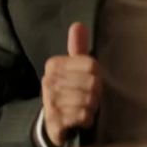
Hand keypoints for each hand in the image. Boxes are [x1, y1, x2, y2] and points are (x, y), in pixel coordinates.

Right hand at [41, 22, 101, 146]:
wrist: (54, 121)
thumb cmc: (70, 89)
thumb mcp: (74, 67)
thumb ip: (78, 47)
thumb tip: (78, 24)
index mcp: (54, 65)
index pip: (92, 64)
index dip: (98, 74)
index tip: (92, 80)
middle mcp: (49, 81)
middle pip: (92, 83)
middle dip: (96, 92)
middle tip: (90, 96)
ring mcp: (50, 101)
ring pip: (88, 100)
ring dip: (92, 106)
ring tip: (85, 107)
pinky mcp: (54, 120)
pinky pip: (82, 115)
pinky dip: (87, 118)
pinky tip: (81, 118)